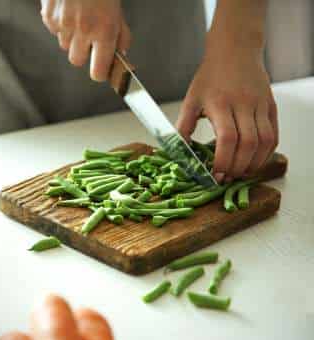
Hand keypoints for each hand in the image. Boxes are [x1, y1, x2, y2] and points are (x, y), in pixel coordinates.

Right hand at [40, 0, 130, 81]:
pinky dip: (60, 25)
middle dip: (83, 54)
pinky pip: (54, 31)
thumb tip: (120, 55)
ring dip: (71, 38)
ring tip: (79, 18)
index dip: (100, 72)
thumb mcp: (118, 10)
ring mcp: (63, 24)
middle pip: (77, 61)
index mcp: (104, 30)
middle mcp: (83, 30)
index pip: (98, 71)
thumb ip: (120, 35)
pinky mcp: (49, 16)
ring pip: (64, 46)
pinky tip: (68, 10)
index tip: (101, 70)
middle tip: (89, 40)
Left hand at [176, 38, 277, 182]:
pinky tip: (254, 160)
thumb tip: (177, 151)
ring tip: (241, 173)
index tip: (215, 174)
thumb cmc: (210, 76)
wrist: (234, 51)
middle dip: (238, 166)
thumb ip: (183, 126)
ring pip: (265, 141)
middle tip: (227, 178)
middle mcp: (244, 104)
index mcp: (220, 103)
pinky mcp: (271, 106)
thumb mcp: (191, 100)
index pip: (227, 138)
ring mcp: (260, 105)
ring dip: (254, 163)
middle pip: (248, 143)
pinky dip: (266, 152)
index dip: (223, 160)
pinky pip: (274, 134)